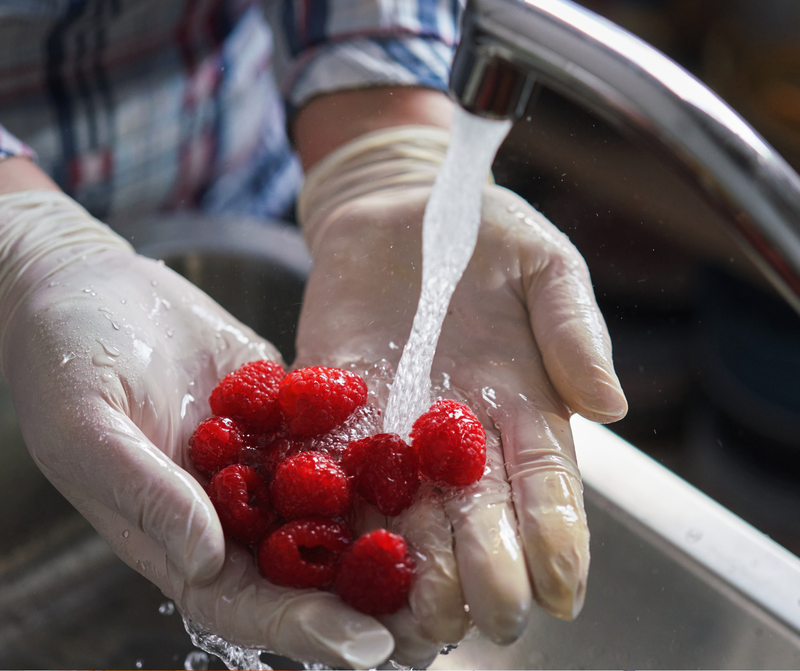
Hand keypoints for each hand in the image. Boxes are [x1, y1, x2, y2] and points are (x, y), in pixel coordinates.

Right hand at [0, 190, 395, 668]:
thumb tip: (208, 559)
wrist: (96, 288)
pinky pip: (340, 442)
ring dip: (390, 543)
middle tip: (434, 623)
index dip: (300, 627)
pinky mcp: (292, 413)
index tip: (364, 645)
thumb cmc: (66, 356)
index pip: (240, 600)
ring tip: (452, 565)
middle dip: (366, 602)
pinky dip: (382, 462)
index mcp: (174, 533)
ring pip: (334, 515)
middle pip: (304, 573)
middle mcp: (229, 510)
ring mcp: (266, 462)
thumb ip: (144, 493)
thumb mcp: (86, 424)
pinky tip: (433, 473)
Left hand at [295, 127, 627, 661]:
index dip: (559, 542)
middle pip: (479, 518)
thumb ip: (574, 329)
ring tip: (420, 618)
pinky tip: (338, 557)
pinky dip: (337, 514)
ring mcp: (394, 427)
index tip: (561, 592)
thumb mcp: (544, 264)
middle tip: (490, 618)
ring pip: (409, 515)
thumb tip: (610, 405)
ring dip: (415, 568)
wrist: (396, 206)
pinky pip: (334, 469)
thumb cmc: (483, 231)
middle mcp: (460, 434)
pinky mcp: (333, 408)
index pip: (548, 489)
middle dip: (487, 571)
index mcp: (523, 406)